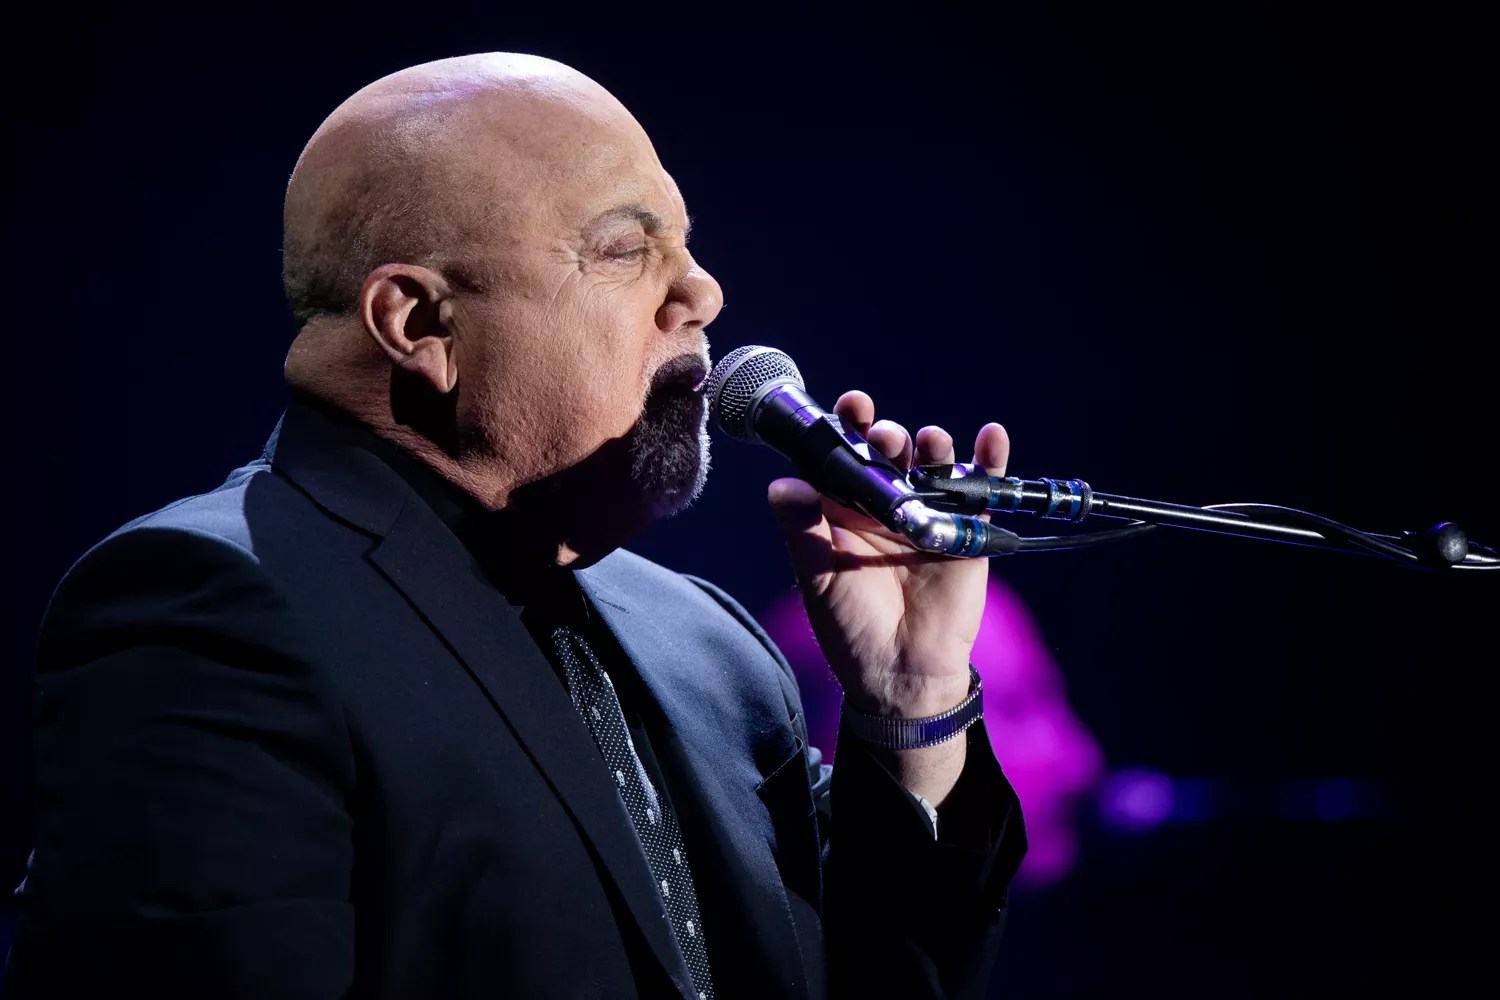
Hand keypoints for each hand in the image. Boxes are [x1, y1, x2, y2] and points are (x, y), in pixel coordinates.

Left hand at [767, 391, 1008, 800]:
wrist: (900, 674)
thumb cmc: (850, 628)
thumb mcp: (818, 578)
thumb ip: (801, 530)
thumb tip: (782, 484)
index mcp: (845, 510)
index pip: (845, 456)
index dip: (847, 427)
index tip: (851, 405)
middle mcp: (887, 504)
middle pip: (890, 453)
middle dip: (888, 436)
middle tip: (884, 436)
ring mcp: (929, 515)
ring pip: (934, 465)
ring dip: (934, 445)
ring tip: (930, 442)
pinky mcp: (966, 533)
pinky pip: (981, 491)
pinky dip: (990, 461)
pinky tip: (991, 437)